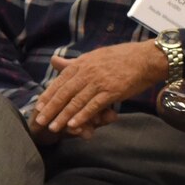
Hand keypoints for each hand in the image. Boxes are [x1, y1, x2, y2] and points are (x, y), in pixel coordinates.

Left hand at [33, 43, 168, 136]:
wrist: (146, 58)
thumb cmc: (121, 57)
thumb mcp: (94, 56)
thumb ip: (73, 62)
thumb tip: (54, 61)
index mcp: (82, 63)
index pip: (60, 81)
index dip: (48, 95)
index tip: (38, 107)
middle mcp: (88, 72)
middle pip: (65, 93)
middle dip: (51, 109)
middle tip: (39, 122)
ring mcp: (99, 82)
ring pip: (76, 101)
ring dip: (63, 116)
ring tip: (53, 128)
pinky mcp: (112, 91)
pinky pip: (93, 106)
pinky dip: (83, 116)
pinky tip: (74, 125)